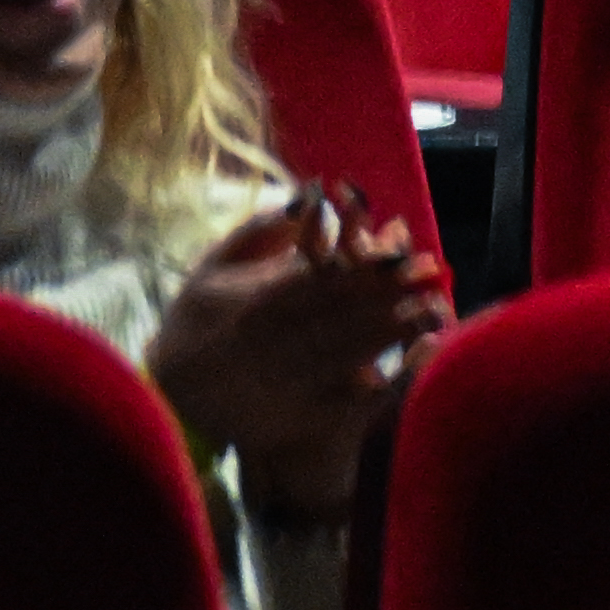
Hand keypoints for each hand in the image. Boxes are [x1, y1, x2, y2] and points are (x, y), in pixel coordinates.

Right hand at [145, 196, 446, 520]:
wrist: (174, 395)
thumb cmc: (194, 323)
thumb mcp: (210, 268)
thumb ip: (256, 231)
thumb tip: (306, 200)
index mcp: (252, 298)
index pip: (320, 276)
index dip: (363, 262)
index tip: (401, 248)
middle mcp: (274, 337)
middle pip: (345, 309)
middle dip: (392, 289)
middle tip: (433, 269)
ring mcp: (290, 376)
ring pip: (357, 346)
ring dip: (399, 325)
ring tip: (435, 303)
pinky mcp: (303, 409)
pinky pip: (359, 393)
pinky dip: (395, 374)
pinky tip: (421, 354)